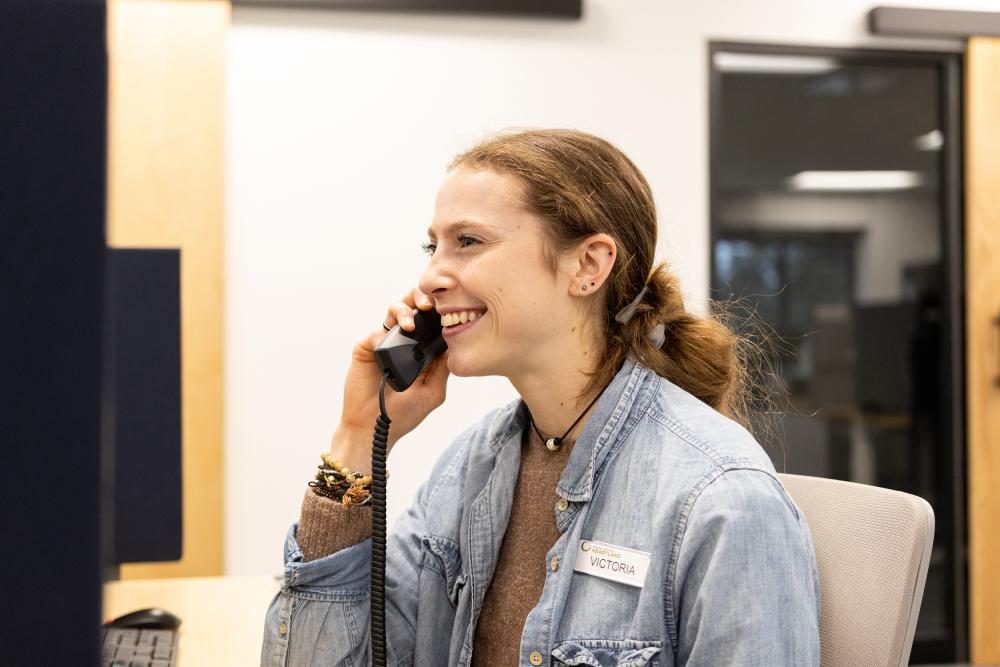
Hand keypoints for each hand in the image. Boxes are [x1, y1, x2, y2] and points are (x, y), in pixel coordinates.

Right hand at [331, 287, 449, 469]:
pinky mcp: (366, 348)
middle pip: (413, 306)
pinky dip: (383, 333)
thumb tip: (456, 343)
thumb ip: (444, 367)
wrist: (375, 428)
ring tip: (410, 323)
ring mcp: (385, 342)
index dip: (441, 310)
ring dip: (403, 310)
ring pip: (394, 310)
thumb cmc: (404, 413)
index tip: (450, 307)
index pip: (432, 319)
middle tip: (429, 305)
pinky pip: (376, 331)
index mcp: (422, 348)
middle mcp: (404, 340)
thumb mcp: (434, 391)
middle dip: (421, 298)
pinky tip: (388, 342)